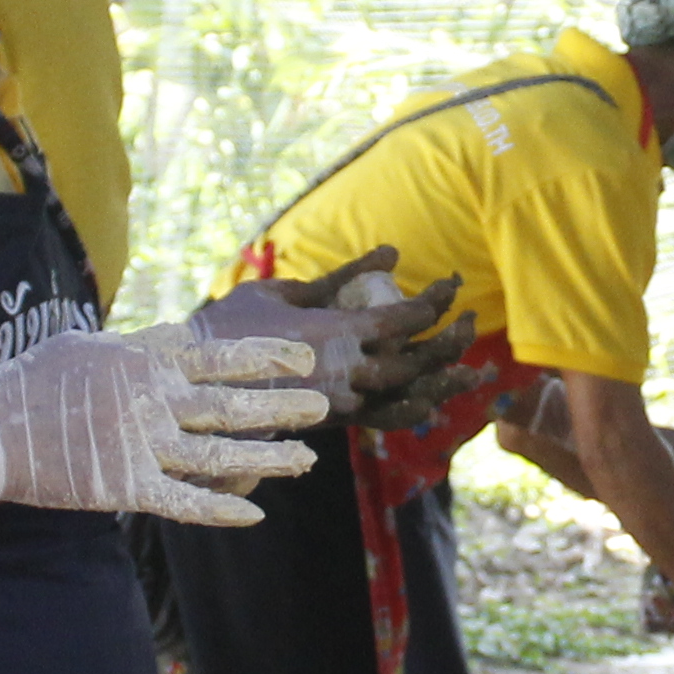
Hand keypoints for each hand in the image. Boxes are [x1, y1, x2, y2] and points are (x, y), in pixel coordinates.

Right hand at [0, 329, 326, 531]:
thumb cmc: (37, 381)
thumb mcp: (93, 346)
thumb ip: (144, 344)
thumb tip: (182, 332)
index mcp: (145, 362)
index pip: (221, 355)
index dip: (266, 357)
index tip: (302, 357)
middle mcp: (152, 402)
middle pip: (232, 405)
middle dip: (283, 407)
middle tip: (324, 405)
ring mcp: (141, 446)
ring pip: (220, 455)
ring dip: (269, 458)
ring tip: (307, 459)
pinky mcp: (126, 487)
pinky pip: (184, 502)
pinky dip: (222, 510)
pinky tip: (254, 515)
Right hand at [188, 248, 476, 431]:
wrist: (197, 383)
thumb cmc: (236, 326)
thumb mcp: (289, 290)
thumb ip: (344, 273)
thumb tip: (392, 252)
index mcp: (334, 333)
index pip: (402, 319)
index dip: (432, 303)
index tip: (448, 286)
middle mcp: (345, 371)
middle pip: (416, 358)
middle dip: (449, 339)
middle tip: (469, 320)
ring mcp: (342, 401)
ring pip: (410, 395)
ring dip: (446, 380)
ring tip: (476, 368)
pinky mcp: (335, 421)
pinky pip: (387, 420)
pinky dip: (417, 409)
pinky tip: (436, 400)